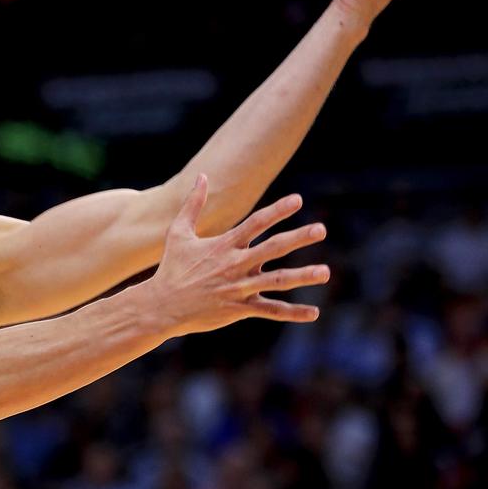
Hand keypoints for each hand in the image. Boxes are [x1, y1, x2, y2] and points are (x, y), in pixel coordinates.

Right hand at [147, 174, 329, 335]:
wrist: (162, 305)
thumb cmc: (171, 267)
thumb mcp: (178, 232)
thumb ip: (193, 203)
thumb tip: (202, 175)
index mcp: (224, 245)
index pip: (256, 223)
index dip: (277, 211)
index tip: (298, 200)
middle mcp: (235, 264)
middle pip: (273, 248)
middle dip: (298, 238)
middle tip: (321, 229)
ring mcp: (240, 288)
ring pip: (277, 281)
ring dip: (302, 276)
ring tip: (325, 272)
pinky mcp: (240, 308)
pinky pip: (271, 311)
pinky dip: (292, 313)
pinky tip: (313, 313)